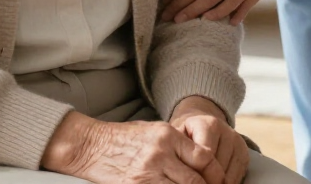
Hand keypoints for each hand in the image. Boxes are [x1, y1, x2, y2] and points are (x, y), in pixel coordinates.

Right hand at [41, 110, 224, 183]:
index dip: (215, 174)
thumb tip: (202, 162)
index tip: (219, 182)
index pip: (204, 157)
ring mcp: (148, 171)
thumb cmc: (124, 138)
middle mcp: (161, 152)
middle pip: (197, 180)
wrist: (92, 145)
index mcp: (168, 135)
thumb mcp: (153, 131)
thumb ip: (177, 145)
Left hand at [170, 97, 248, 183]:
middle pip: (217, 168)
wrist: (201, 123)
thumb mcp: (177, 138)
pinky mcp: (244, 153)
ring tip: (203, 182)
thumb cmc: (186, 134)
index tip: (188, 179)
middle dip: (206, 181)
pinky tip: (215, 181)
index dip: (197, 173)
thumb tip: (179, 173)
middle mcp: (226, 131)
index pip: (205, 156)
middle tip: (196, 183)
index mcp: (208, 124)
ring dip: (217, 183)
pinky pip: (237, 177)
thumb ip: (179, 152)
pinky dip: (226, 183)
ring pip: (228, 175)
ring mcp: (237, 142)